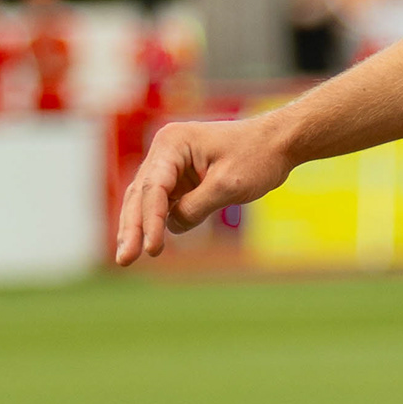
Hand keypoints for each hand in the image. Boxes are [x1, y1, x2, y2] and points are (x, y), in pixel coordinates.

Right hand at [113, 114, 294, 262]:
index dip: (150, 221)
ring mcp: (170, 164)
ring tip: (127, 258)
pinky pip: (160, 203)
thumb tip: (171, 227)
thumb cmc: (257, 157)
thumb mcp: (227, 186)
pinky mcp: (180, 178)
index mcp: (172, 143)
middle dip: (132, 228)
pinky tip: (146, 245)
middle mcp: (165, 150)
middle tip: (124, 260)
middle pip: (140, 194)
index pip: (154, 187)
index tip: (151, 249)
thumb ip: (195, 207)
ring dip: (137, 228)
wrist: (278, 143)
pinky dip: (154, 223)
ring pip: (145, 200)